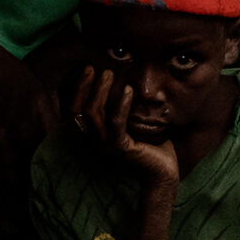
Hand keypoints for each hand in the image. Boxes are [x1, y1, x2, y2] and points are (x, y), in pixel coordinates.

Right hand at [73, 67, 179, 185]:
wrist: (164, 171)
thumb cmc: (152, 145)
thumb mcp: (136, 120)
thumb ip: (126, 105)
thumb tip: (127, 78)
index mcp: (96, 133)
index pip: (76, 109)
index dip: (79, 89)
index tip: (89, 69)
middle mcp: (96, 139)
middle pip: (79, 109)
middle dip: (86, 86)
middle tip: (96, 68)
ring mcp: (106, 145)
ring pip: (93, 114)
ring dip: (100, 91)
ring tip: (109, 74)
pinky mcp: (121, 149)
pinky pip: (116, 124)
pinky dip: (121, 105)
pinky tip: (128, 90)